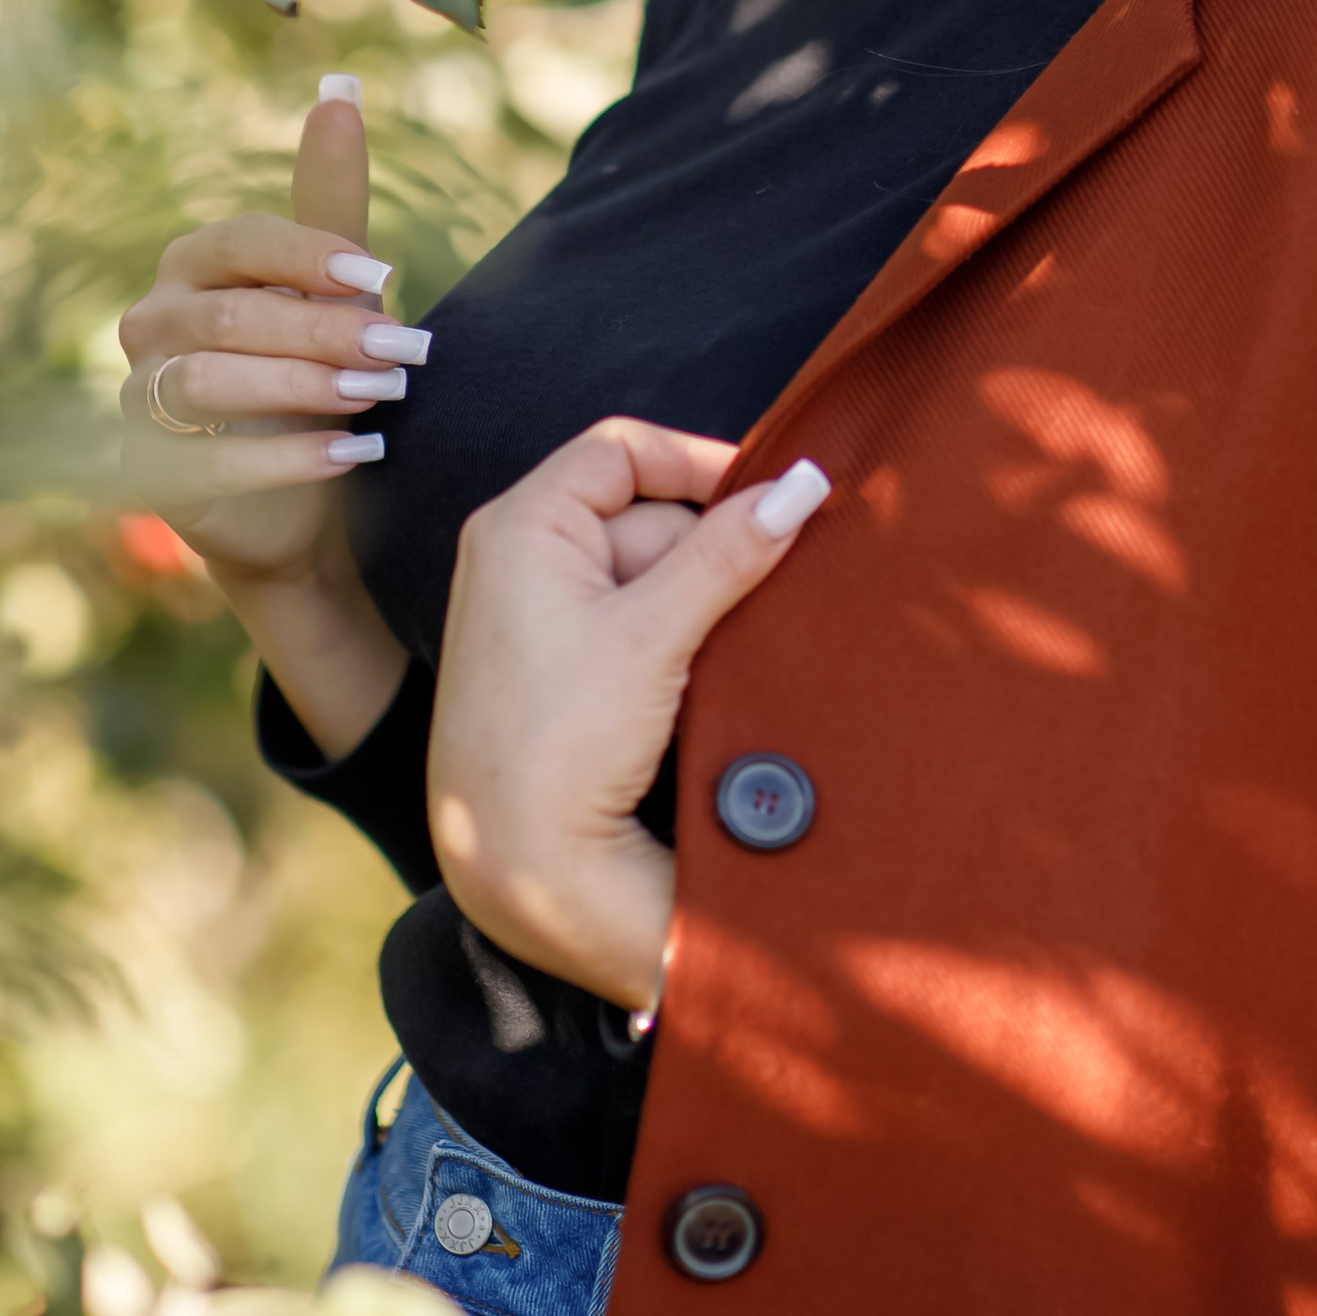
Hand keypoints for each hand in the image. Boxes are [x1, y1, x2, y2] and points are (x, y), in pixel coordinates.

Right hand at [116, 76, 415, 753]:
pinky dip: (278, 461)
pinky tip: (349, 459)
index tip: (383, 281)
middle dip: (323, 335)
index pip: (240, 241)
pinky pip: (197, 462)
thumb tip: (341, 91)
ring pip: (206, 381)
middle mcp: (152, 320)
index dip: (308, 256)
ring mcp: (138, 395)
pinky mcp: (144, 469)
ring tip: (378, 403)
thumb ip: (331, 197)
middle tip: (403, 356)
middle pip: (231, 317)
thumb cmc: (316, 368)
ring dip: (300, 391)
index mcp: (196, 263)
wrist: (305, 491)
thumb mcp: (335, 285)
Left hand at [428, 419, 830, 1013]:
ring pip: (649, 573)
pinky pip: (634, 621)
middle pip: (645, 515)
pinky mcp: (559, 665)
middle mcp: (517, 557)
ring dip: (701, 600)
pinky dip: (678, 636)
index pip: (623, 450)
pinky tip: (704, 674)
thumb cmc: (558, 741)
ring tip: (729, 647)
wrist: (515, 864)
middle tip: (766, 595)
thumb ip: (729, 551)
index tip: (770, 497)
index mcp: (520, 525)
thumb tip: (801, 485)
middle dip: (711, 550)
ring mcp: (535, 614)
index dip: (700, 462)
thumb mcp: (654, 633)